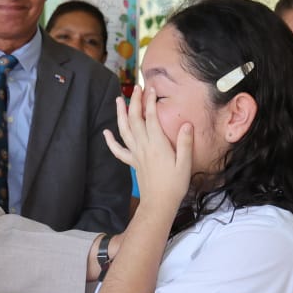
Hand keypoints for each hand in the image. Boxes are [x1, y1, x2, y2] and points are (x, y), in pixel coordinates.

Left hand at [103, 88, 190, 214]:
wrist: (159, 204)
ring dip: (120, 114)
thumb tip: (187, 124)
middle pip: (135, 120)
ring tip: (118, 100)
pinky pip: (119, 150)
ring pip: (124, 131)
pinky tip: (106, 133)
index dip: (149, 102)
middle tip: (136, 88)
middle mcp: (143, 147)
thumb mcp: (185, 164)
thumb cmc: (174, 185)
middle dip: (135, 102)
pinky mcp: (133, 162)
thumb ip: (185, 143)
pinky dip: (111, 141)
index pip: (151, 118)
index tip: (151, 89)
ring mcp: (136, 154)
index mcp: (157, 145)